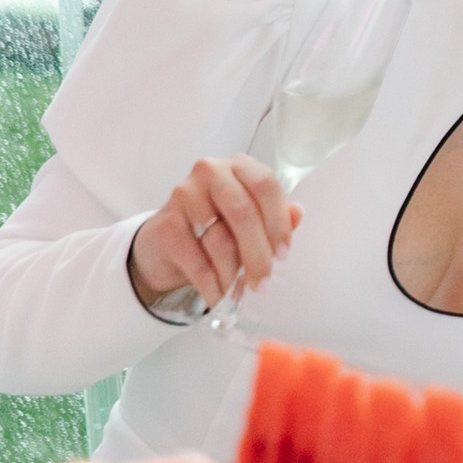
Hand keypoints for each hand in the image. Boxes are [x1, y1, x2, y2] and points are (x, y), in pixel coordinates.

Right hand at [129, 154, 298, 309]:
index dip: (279, 222)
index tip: (283, 253)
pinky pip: (198, 262)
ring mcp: (184, 194)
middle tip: (263, 283)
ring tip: (237, 289)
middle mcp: (210, 171)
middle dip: (258, 255)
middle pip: (243, 214)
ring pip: (221, 241)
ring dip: (233, 274)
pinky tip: (217, 296)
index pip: (266, 185)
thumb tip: (297, 214)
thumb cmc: (216, 226)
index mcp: (239, 166)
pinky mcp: (165, 224)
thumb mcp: (251, 219)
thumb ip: (276, 216)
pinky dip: (212, 285)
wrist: (166, 242)